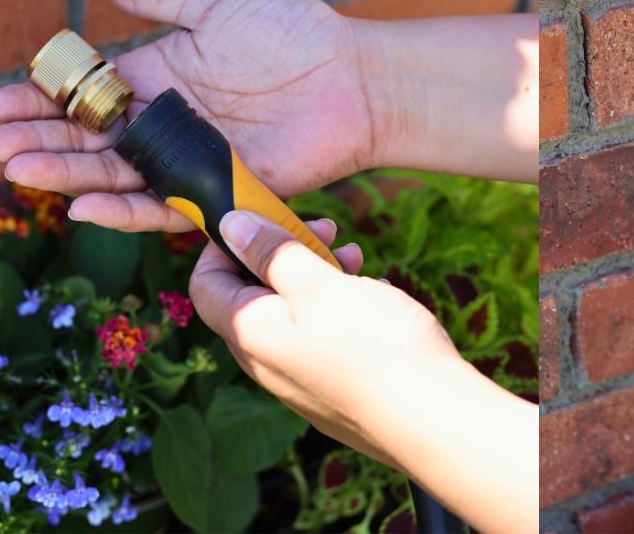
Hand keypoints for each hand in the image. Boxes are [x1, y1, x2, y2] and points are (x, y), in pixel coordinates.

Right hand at [0, 0, 378, 230]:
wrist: (353, 75)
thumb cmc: (292, 33)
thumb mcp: (218, 5)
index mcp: (159, 76)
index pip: (87, 95)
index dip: (44, 100)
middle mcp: (164, 123)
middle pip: (89, 140)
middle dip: (39, 142)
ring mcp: (186, 159)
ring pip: (114, 174)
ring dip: (65, 176)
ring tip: (18, 169)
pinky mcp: (215, 188)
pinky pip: (161, 205)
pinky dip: (122, 208)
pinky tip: (82, 204)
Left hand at [190, 209, 458, 466]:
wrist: (428, 418)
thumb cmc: (373, 344)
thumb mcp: (318, 282)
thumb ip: (272, 252)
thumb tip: (230, 225)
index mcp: (250, 334)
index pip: (205, 282)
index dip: (226, 243)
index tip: (264, 216)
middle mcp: (264, 362)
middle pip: (251, 292)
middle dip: (283, 251)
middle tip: (324, 228)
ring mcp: (297, 379)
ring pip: (290, 310)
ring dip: (316, 273)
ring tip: (355, 256)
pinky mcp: (329, 387)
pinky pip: (316, 334)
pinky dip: (335, 303)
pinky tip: (371, 295)